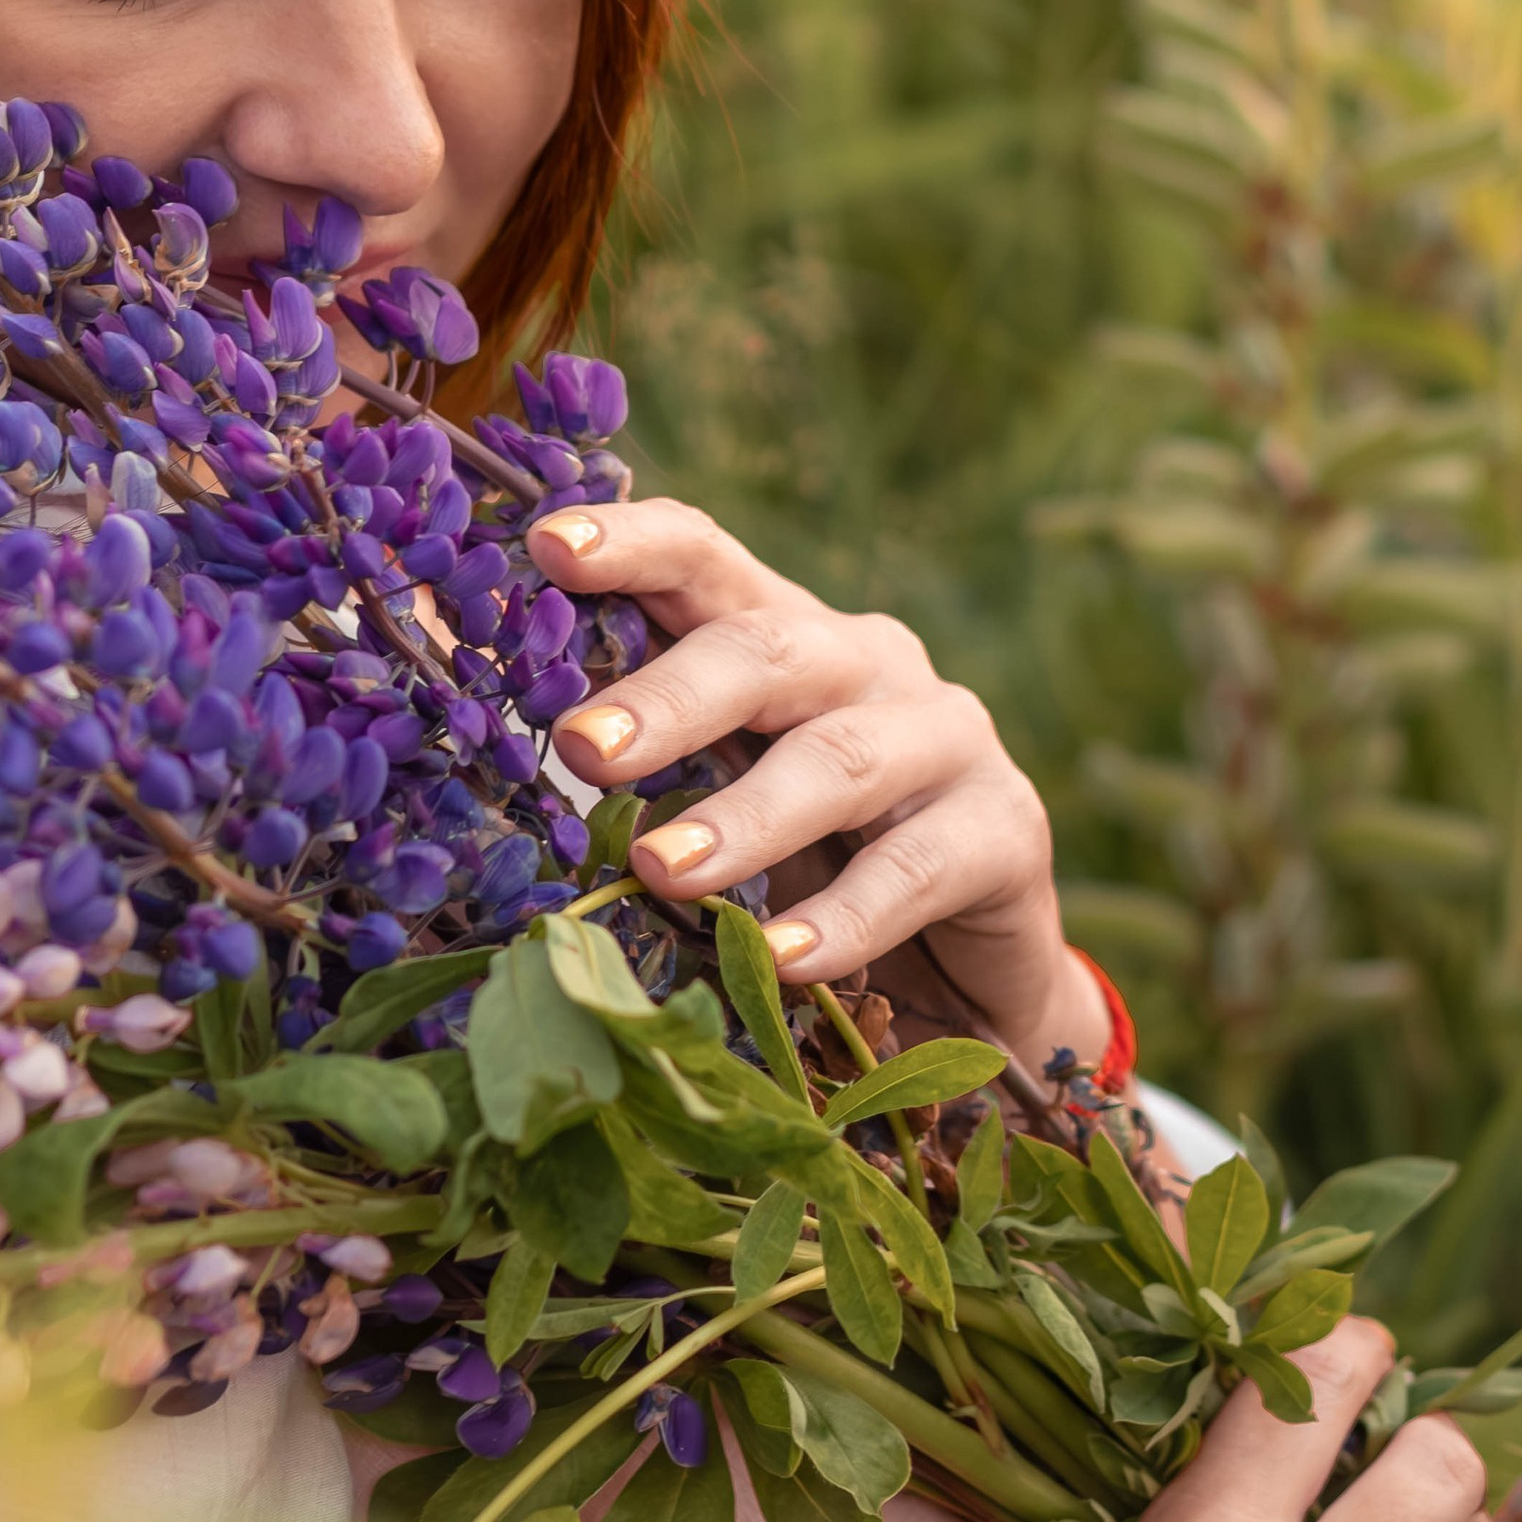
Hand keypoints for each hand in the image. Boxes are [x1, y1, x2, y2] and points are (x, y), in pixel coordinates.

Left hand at [529, 496, 1098, 1070]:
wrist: (963, 977)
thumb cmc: (809, 868)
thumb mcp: (721, 798)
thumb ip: (647, 764)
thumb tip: (515, 756)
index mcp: (784, 636)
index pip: (708, 558)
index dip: (633, 544)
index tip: (549, 547)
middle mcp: (867, 664)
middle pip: (768, 652)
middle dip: (669, 698)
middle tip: (582, 749)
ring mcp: (947, 737)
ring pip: (840, 759)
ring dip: (745, 817)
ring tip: (660, 871)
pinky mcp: (1007, 828)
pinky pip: (915, 868)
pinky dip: (843, 918)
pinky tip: (782, 958)